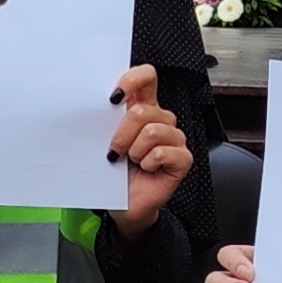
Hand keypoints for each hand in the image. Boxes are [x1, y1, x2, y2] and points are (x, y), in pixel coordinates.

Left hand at [109, 64, 190, 236]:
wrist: (123, 204)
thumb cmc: (113, 172)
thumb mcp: (104, 140)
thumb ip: (106, 118)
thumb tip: (99, 103)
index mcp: (142, 107)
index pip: (147, 77)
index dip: (132, 80)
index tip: (114, 98)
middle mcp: (160, 120)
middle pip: (144, 109)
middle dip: (122, 132)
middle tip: (115, 149)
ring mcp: (174, 138)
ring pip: (152, 131)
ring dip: (134, 150)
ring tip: (131, 161)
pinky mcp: (182, 158)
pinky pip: (162, 153)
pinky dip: (147, 163)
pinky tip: (145, 169)